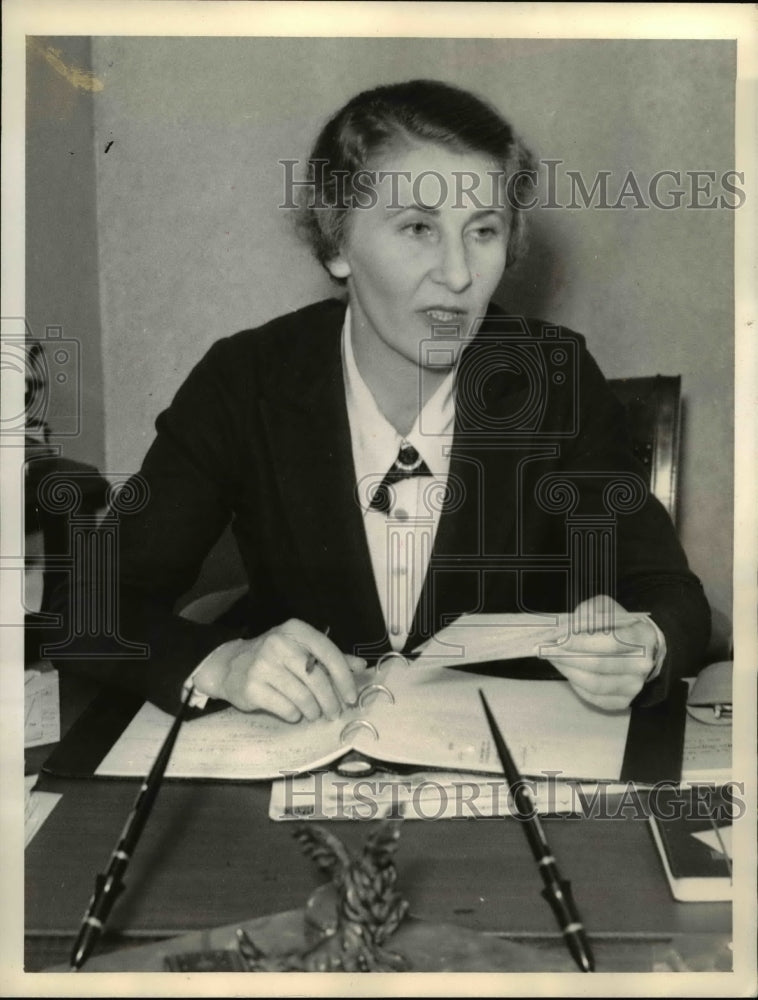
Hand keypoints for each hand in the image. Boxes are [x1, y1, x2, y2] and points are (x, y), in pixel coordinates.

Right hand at [193, 619, 364, 721]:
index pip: (329, 653)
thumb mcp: (301, 649)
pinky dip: (294, 714)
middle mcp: (279, 643)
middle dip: (330, 700)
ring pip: (302, 696)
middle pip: (317, 678)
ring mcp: (263, 665)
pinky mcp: (251, 686)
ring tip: (314, 713)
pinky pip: (285, 708)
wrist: (230, 664)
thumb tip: (361, 666)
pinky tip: (294, 713)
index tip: (351, 697)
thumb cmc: (274, 658)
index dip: (344, 678)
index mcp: (296, 630)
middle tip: (334, 713)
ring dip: (313, 710)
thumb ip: (331, 658)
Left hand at [545, 596, 658, 709]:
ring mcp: (633, 687)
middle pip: (598, 664)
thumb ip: (589, 612)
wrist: (643, 652)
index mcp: (642, 638)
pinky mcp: (622, 702)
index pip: (611, 642)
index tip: (558, 638)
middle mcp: (642, 665)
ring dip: (566, 670)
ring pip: (592, 683)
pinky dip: (574, 683)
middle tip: (544, 649)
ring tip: (551, 658)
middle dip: (566, 656)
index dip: (581, 641)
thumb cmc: (620, 628)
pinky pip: (592, 696)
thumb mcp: (608, 609)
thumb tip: (567, 628)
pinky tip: (565, 669)